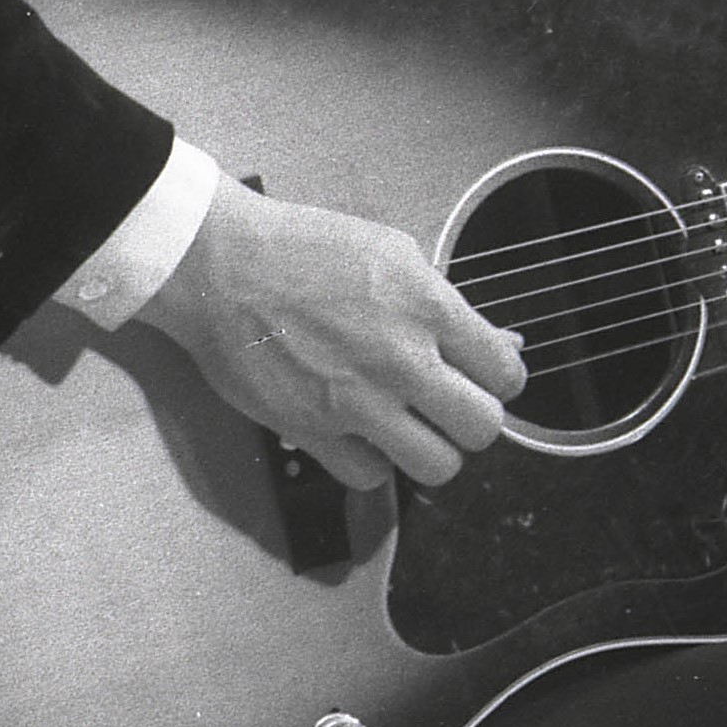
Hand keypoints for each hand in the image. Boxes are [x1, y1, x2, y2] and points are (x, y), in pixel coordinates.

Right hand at [135, 175, 527, 492]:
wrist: (220, 264)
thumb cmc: (300, 249)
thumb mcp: (392, 252)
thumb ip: (446, 304)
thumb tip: (498, 344)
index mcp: (427, 307)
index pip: (506, 374)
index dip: (500, 380)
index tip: (483, 378)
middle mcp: (400, 359)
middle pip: (482, 428)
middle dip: (473, 420)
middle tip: (448, 406)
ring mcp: (356, 400)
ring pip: (437, 467)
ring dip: (429, 450)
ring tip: (410, 427)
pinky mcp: (312, 430)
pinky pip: (371, 477)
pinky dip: (371, 462)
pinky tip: (360, 433)